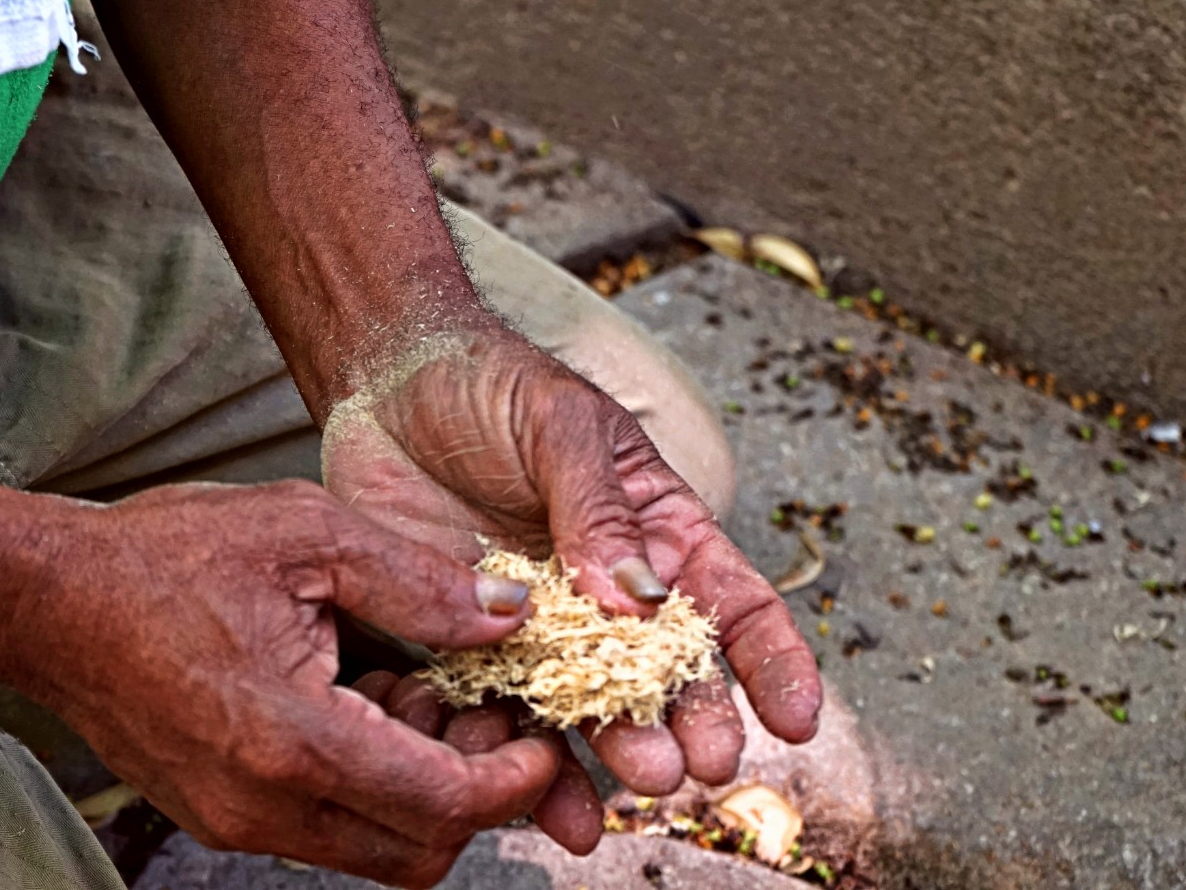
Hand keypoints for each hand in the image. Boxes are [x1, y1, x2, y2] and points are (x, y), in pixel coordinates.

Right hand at [6, 480, 563, 887]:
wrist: (49, 601)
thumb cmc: (166, 555)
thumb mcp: (308, 533)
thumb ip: (418, 580)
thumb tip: (507, 611)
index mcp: (293, 740)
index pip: (443, 805)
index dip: (513, 779)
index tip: (542, 736)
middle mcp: (265, 805)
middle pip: (418, 852)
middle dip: (477, 793)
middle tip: (488, 714)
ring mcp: (236, 821)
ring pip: (374, 849)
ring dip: (423, 791)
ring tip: (421, 695)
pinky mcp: (220, 815)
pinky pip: (325, 830)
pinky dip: (370, 786)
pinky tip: (367, 705)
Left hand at [320, 324, 821, 840]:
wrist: (386, 385)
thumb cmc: (492, 387)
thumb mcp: (560, 426)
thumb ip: (599, 508)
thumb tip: (639, 599)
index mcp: (657, 536)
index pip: (732, 604)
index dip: (772, 662)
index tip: (798, 718)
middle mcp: (609, 598)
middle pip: (668, 677)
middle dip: (693, 723)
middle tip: (699, 762)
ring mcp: (541, 632)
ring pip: (590, 710)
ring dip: (616, 753)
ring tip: (633, 782)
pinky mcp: (469, 650)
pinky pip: (502, 717)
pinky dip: (521, 764)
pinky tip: (536, 800)